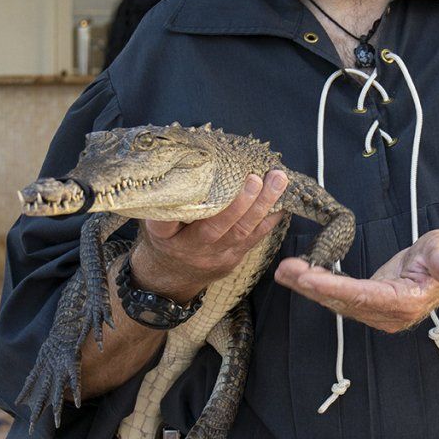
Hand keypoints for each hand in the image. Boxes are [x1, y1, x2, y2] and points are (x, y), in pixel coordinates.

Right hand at [130, 169, 288, 302]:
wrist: (172, 275)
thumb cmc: (166, 236)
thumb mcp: (156, 220)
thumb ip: (167, 200)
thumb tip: (183, 163)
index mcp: (165, 235)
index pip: (165, 222)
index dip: (177, 208)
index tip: (191, 183)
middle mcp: (189, 247)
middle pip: (214, 227)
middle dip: (238, 203)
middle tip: (255, 178)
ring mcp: (213, 256)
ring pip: (240, 232)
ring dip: (262, 205)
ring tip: (277, 181)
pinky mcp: (230, 260)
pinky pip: (253, 239)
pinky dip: (268, 220)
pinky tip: (282, 201)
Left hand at [274, 229, 438, 332]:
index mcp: (406, 302)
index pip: (364, 296)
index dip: (334, 288)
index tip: (308, 278)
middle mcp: (389, 315)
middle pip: (345, 302)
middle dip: (313, 287)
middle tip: (286, 270)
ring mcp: (378, 315)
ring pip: (338, 303)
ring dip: (309, 288)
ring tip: (284, 271)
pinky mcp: (369, 308)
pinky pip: (340, 300)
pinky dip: (318, 288)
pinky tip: (297, 277)